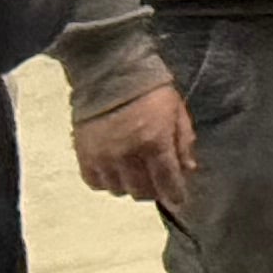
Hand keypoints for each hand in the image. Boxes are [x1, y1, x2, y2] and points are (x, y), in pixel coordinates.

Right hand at [74, 82, 200, 211]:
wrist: (110, 72)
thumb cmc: (150, 89)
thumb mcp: (176, 111)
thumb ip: (184, 142)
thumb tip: (188, 169)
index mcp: (154, 142)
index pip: (167, 181)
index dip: (175, 194)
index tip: (179, 199)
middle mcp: (127, 154)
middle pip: (142, 191)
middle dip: (154, 190)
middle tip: (158, 182)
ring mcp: (103, 157)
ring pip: (119, 190)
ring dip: (131, 186)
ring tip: (136, 174)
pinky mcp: (84, 154)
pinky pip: (95, 182)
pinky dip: (107, 182)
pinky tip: (115, 171)